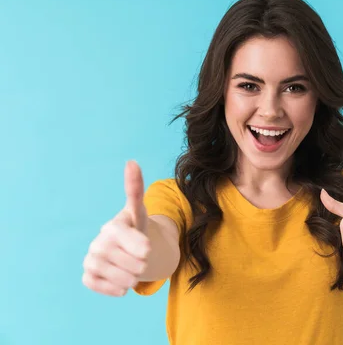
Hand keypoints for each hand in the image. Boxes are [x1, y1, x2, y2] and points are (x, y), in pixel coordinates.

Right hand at [82, 161, 150, 295]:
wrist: (126, 248)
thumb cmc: (136, 227)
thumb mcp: (141, 210)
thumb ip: (136, 188)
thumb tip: (131, 162)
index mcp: (114, 227)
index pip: (136, 244)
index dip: (144, 248)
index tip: (147, 248)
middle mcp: (98, 242)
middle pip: (134, 265)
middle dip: (142, 265)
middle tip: (140, 258)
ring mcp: (91, 259)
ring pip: (121, 278)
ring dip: (132, 277)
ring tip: (132, 268)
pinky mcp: (87, 276)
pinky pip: (105, 287)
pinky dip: (117, 288)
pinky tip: (121, 280)